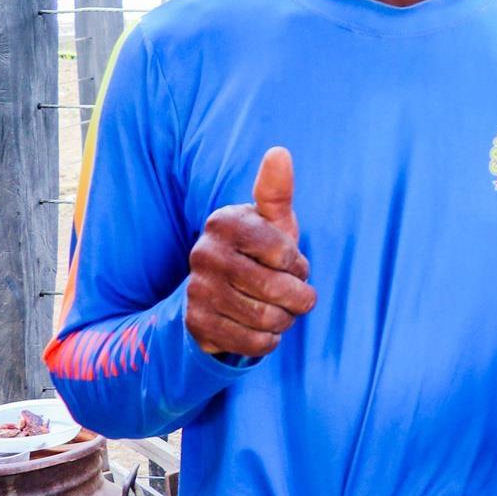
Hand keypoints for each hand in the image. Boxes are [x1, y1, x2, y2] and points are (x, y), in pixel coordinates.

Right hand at [185, 148, 315, 357]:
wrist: (223, 292)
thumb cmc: (260, 250)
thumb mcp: (272, 221)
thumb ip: (276, 191)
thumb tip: (279, 152)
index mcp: (224, 223)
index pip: (285, 253)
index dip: (298, 265)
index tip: (290, 263)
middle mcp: (202, 254)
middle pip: (278, 289)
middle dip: (299, 296)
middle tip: (296, 293)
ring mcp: (196, 291)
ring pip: (267, 318)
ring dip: (285, 319)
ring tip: (280, 309)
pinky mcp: (196, 325)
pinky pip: (252, 343)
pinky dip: (269, 340)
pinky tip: (264, 328)